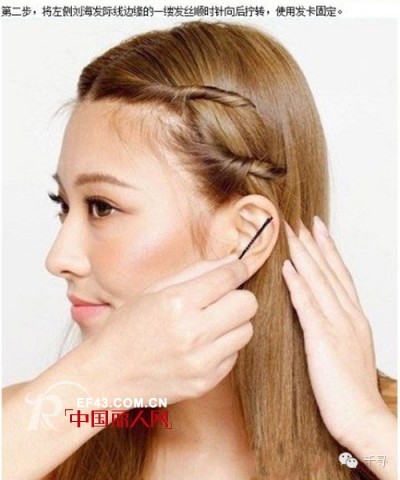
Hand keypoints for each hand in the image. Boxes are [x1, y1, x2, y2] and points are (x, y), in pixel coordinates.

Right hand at [79, 254, 256, 406]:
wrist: (107, 376)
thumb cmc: (127, 328)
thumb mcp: (154, 290)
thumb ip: (196, 272)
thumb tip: (233, 262)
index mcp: (177, 302)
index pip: (228, 278)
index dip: (238, 269)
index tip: (238, 270)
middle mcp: (192, 333)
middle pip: (248, 304)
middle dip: (239, 296)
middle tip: (223, 298)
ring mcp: (201, 362)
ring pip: (246, 330)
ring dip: (233, 322)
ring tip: (210, 324)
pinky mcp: (205, 382)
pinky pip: (234, 355)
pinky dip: (224, 347)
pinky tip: (202, 346)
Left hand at [282, 216, 388, 447]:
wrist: (362, 418)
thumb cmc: (351, 389)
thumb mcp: (347, 350)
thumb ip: (334, 326)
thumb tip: (318, 311)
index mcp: (355, 317)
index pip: (340, 275)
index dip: (328, 250)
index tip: (317, 229)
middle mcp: (349, 315)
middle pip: (330, 272)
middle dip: (314, 244)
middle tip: (301, 221)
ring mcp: (338, 326)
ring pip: (319, 282)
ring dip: (304, 255)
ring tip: (291, 234)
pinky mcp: (323, 340)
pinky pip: (308, 305)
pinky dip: (298, 284)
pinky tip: (288, 267)